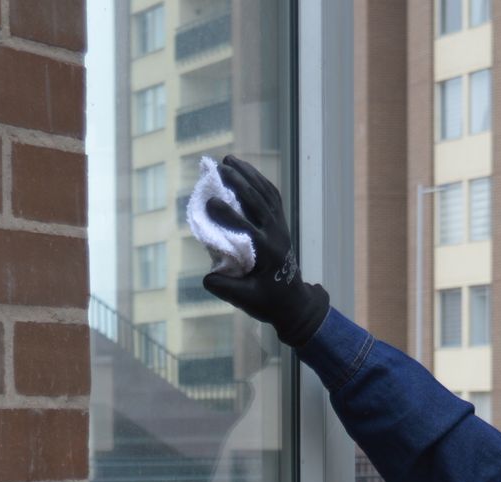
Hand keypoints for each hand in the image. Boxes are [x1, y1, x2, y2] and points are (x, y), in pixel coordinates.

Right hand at [202, 155, 330, 347]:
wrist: (294, 302)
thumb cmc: (267, 302)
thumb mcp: (245, 300)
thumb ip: (225, 289)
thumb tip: (206, 276)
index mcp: (268, 252)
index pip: (247, 228)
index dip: (228, 215)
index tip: (210, 202)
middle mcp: (276, 234)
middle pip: (258, 201)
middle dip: (239, 182)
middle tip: (219, 167)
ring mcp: (281, 226)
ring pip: (266, 193)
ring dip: (248, 174)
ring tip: (229, 160)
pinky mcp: (281, 223)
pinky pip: (271, 196)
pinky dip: (258, 180)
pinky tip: (244, 171)